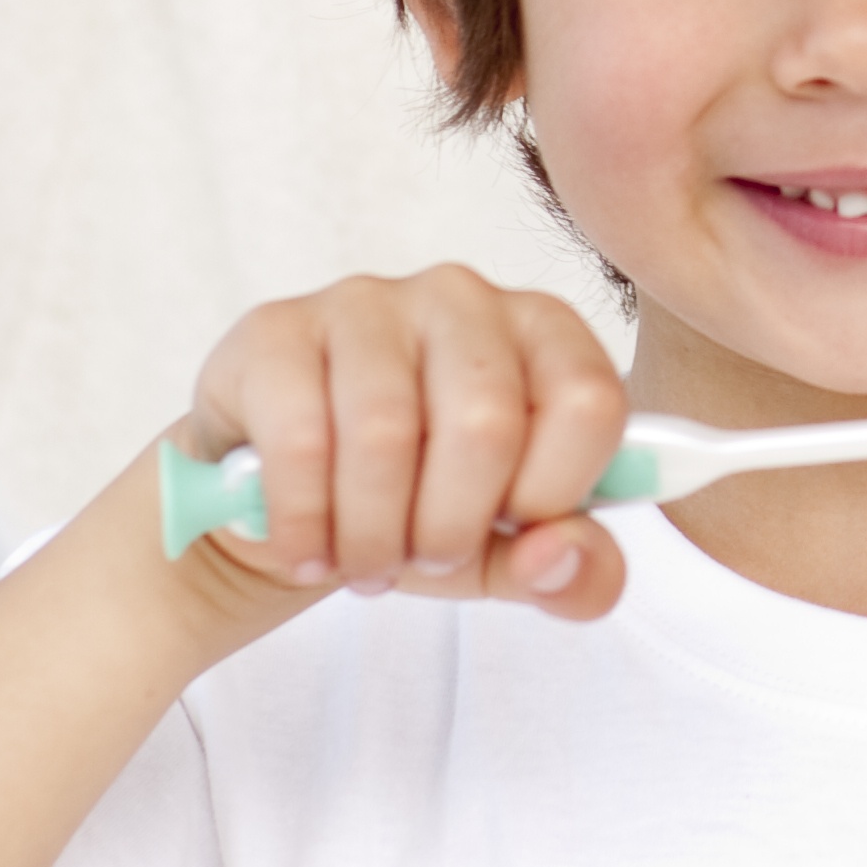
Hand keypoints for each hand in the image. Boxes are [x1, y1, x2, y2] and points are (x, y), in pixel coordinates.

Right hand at [181, 266, 630, 621]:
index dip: (552, 494)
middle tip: (420, 560)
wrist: (290, 504)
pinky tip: (307, 549)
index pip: (589, 402)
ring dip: (373, 537)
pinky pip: (300, 441)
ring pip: (385, 434)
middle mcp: (461, 297)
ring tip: (363, 562)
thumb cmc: (418, 507)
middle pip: (485, 424)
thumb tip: (557, 555)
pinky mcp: (277, 328)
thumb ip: (573, 570)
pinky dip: (305, 523)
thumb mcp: (508, 554)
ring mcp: (366, 302)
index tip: (510, 529)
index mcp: (544, 331)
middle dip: (449, 531)